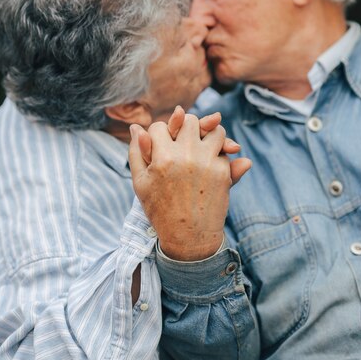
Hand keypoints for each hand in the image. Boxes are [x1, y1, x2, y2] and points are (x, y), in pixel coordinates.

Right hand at [129, 113, 250, 260]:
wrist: (188, 237)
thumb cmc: (160, 209)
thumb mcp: (141, 183)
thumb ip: (137, 152)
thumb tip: (135, 127)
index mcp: (162, 157)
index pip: (160, 127)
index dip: (159, 134)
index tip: (161, 143)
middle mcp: (186, 155)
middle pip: (190, 121)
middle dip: (186, 127)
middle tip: (184, 139)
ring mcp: (207, 162)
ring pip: (216, 130)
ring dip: (210, 134)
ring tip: (203, 145)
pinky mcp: (224, 172)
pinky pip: (225, 151)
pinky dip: (221, 154)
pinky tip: (211, 163)